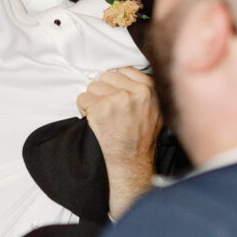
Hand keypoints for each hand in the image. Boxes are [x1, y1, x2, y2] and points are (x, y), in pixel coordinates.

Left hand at [77, 67, 160, 217]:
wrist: (129, 165)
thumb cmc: (139, 140)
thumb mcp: (153, 110)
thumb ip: (143, 90)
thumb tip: (122, 73)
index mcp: (151, 89)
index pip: (123, 71)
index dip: (116, 86)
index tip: (120, 102)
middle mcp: (137, 92)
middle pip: (106, 76)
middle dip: (104, 92)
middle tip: (111, 113)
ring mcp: (119, 99)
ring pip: (92, 87)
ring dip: (93, 102)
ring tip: (105, 119)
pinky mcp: (101, 108)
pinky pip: (82, 99)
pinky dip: (84, 111)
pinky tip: (96, 123)